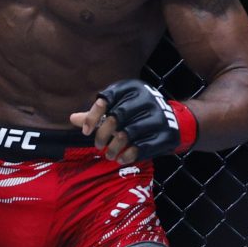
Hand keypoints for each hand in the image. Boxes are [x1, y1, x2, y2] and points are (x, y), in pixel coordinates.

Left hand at [69, 80, 195, 162]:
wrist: (175, 121)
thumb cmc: (138, 115)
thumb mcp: (119, 108)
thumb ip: (97, 114)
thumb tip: (72, 119)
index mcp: (132, 87)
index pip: (106, 99)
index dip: (93, 116)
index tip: (86, 132)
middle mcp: (147, 98)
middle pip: (116, 117)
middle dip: (103, 135)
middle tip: (98, 146)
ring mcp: (158, 116)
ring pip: (128, 134)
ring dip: (114, 148)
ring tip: (108, 155)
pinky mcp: (166, 134)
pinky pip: (142, 147)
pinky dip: (128, 155)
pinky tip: (121, 159)